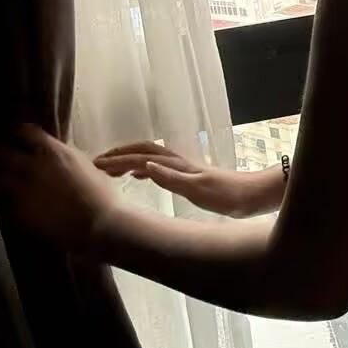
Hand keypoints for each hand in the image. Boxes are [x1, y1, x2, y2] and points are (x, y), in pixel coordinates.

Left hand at [0, 124, 117, 251]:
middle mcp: (34, 167)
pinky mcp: (20, 211)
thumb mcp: (88, 167)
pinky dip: (12, 203)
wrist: (99, 225)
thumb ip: (68, 159)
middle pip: (2, 153)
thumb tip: (59, 158)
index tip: (17, 133)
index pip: (26, 132)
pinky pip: (9, 203)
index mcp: (54, 152)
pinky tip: (20, 206)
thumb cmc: (102, 195)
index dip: (20, 132)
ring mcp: (24, 190)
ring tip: (4, 182)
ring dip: (2, 180)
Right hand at [94, 142, 274, 218]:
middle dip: (118, 154)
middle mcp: (178, 162)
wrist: (253, 194)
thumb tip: (144, 167)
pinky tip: (138, 176)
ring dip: (128, 159)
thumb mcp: (198, 190)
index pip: (139, 158)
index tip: (94, 165)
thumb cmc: (227, 195)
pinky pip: (158, 167)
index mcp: (176, 165)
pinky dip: (142, 168)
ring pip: (149, 157)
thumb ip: (171, 179)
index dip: (117, 161)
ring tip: (109, 168)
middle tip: (95, 163)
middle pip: (142, 151)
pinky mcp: (189, 176)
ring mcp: (184, 168)